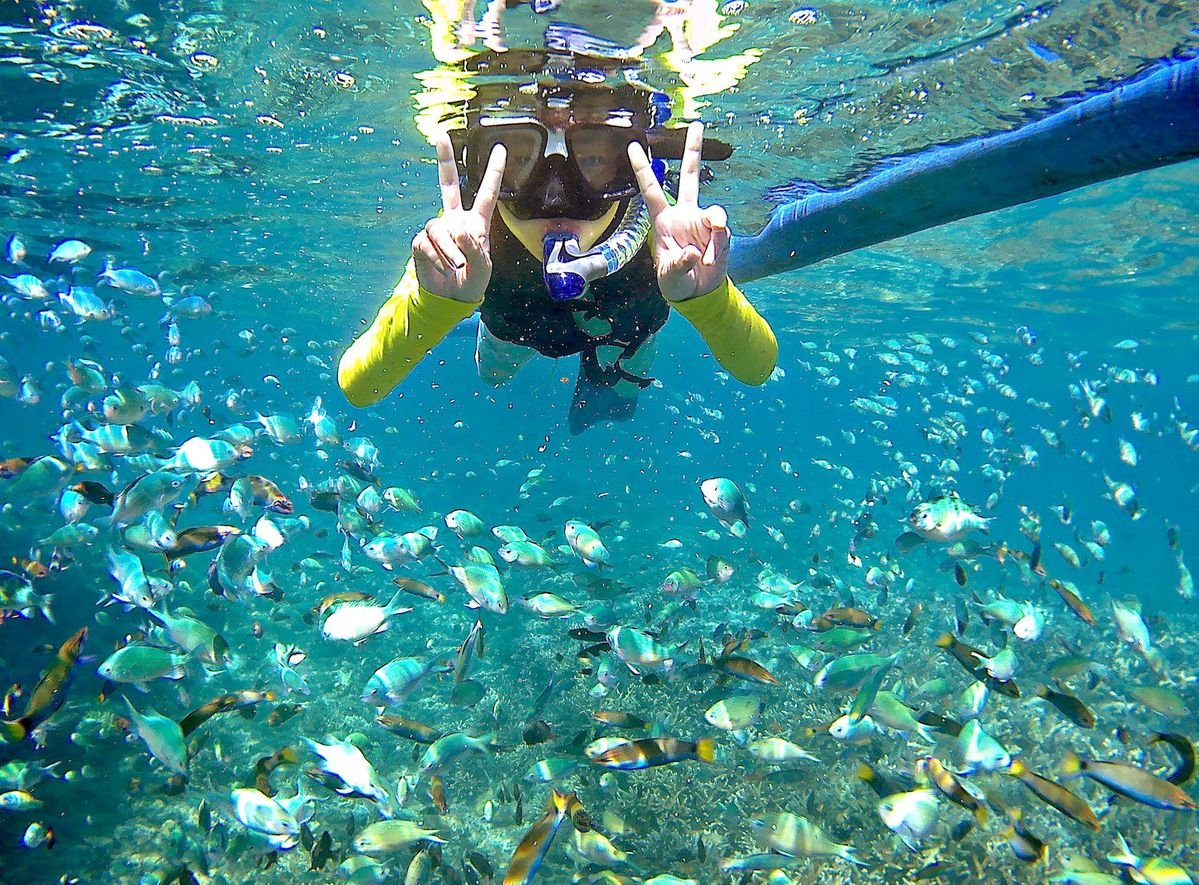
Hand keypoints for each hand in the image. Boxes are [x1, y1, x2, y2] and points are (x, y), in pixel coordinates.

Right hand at [412, 134, 505, 302]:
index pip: (487, 193)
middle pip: (449, 184)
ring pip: (438, 228)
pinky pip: (427, 243)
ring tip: (456, 265)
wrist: (451, 298)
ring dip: (448, 249)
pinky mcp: (421, 242)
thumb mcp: (482, 267)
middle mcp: (455, 220)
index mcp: (477, 223)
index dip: (493, 172)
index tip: (500, 148)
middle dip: (445, 160)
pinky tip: (443, 268)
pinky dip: (436, 258)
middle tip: (441, 136)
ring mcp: (438, 230)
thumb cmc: (473, 280)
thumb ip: (474, 247)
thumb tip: (457, 230)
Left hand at [628, 121, 729, 302]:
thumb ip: (679, 265)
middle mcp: (684, 215)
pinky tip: (712, 259)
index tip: (632, 145)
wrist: (699, 291)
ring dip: (714, 234)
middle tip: (697, 124)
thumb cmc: (676, 282)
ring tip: (706, 258)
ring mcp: (703, 222)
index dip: (642, 168)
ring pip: (714, 213)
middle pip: (689, 176)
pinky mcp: (719, 233)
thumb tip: (692, 252)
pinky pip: (722, 232)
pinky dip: (719, 246)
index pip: (651, 190)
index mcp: (663, 221)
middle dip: (693, 150)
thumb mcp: (671, 278)